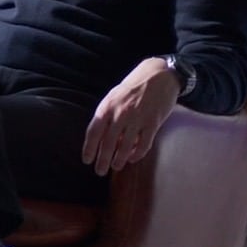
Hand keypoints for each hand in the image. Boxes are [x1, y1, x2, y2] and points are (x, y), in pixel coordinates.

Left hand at [81, 57, 180, 175]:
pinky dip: (137, 154)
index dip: (89, 148)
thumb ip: (107, 115)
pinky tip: (133, 159)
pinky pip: (143, 144)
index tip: (86, 160)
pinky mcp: (153, 123)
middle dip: (102, 160)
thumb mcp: (114, 96)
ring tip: (116, 166)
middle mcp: (120, 113)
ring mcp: (137, 118)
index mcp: (107, 106)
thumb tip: (102, 138)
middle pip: (107, 143)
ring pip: (125, 147)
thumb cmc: (133, 87)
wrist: (159, 75)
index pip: (93, 132)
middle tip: (100, 171)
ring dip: (119, 160)